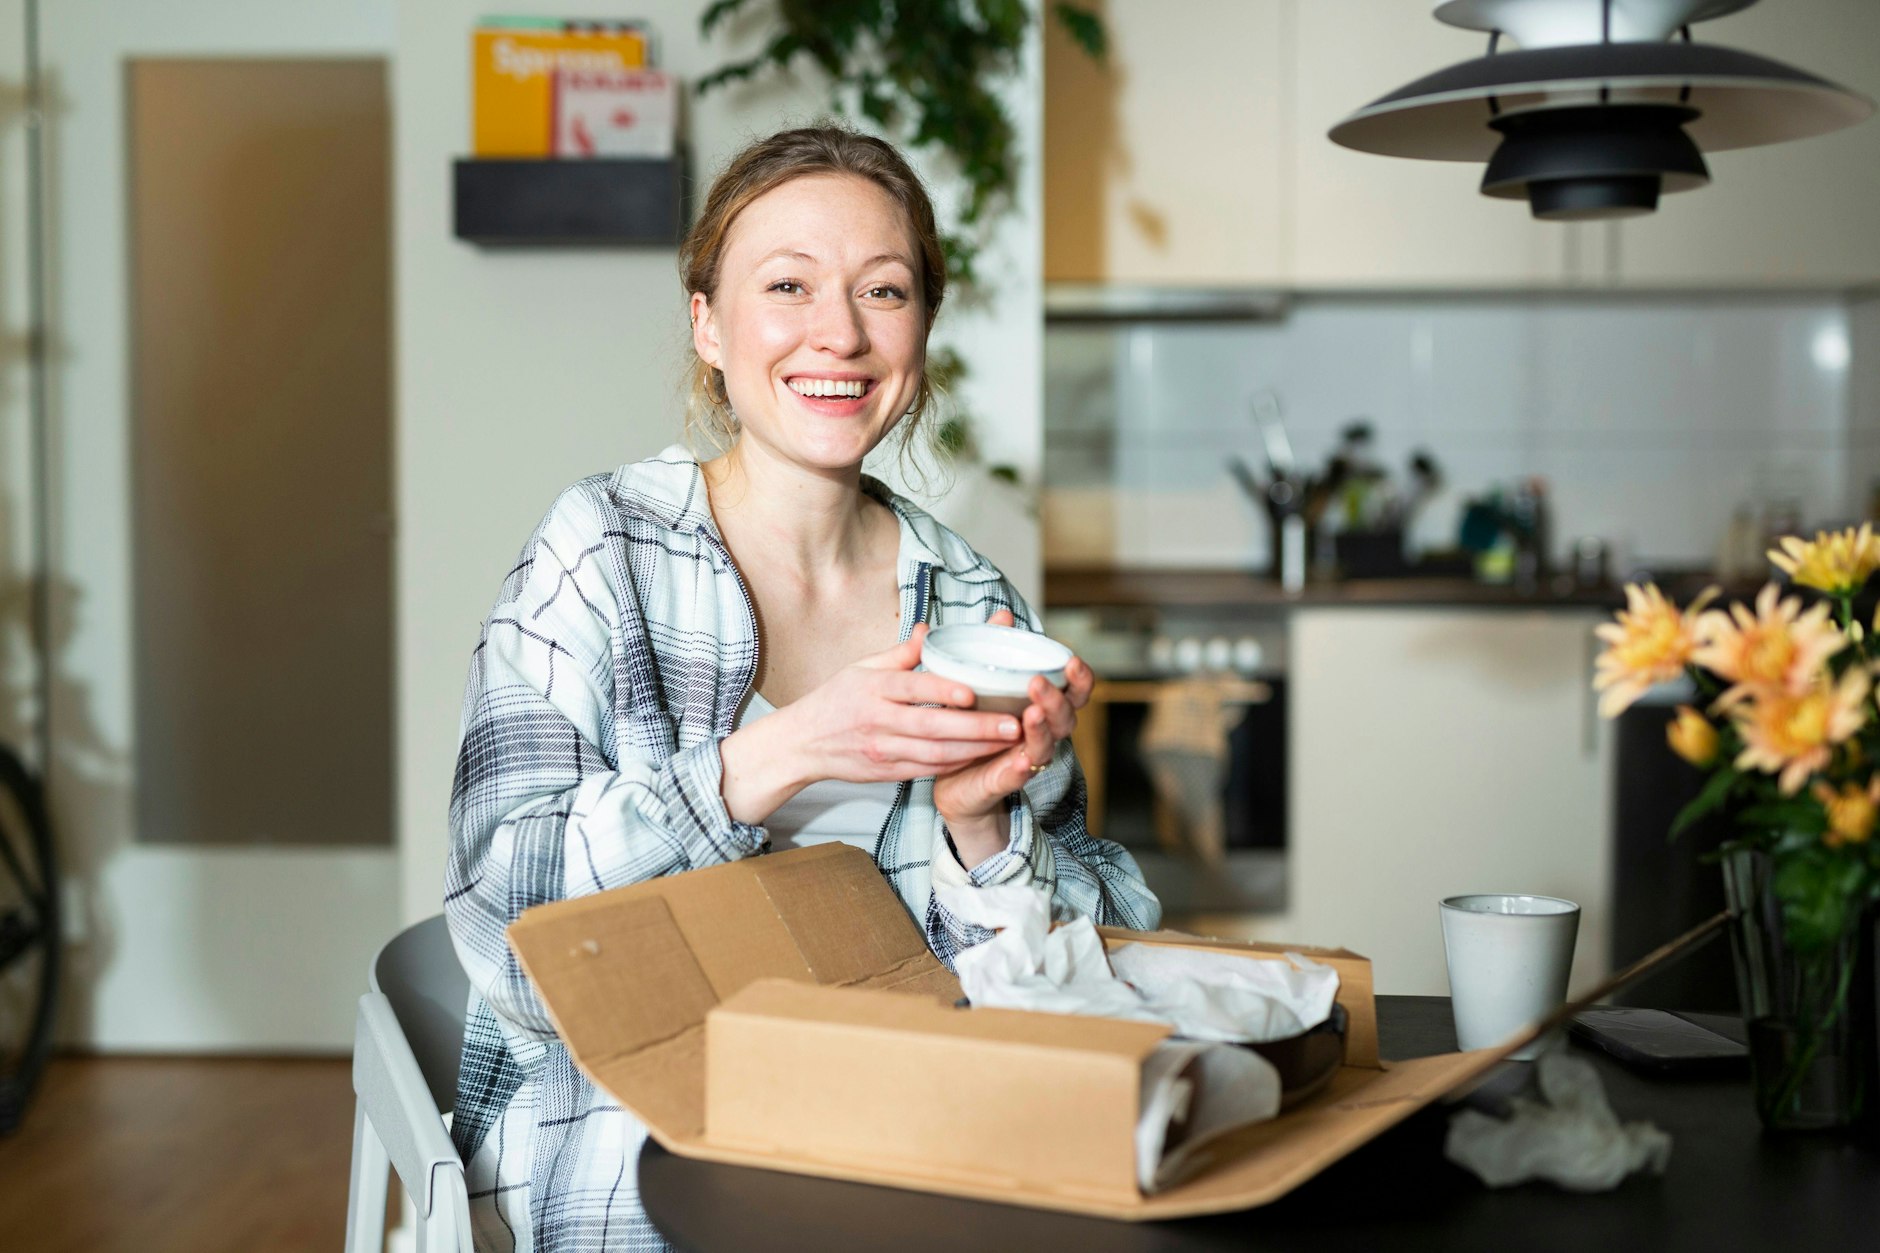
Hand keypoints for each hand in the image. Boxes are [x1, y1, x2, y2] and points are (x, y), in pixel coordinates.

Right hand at [718, 624, 1022, 824]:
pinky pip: (929, 770)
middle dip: (976, 728)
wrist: (803, 743)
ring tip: (1009, 742)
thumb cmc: (836, 700)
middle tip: (1013, 723)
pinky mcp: (889, 772)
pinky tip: (983, 756)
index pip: (912, 688)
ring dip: (976, 750)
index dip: (943, 691)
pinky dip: (958, 764)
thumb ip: (900, 653)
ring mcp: (884, 750)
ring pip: (936, 754)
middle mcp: (879, 721)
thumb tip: (930, 630)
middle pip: (933, 727)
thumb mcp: (861, 668)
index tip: (973, 692)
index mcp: (873, 689)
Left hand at [934, 609, 1095, 868]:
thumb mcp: (983, 684)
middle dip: (1056, 699)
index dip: (1080, 679)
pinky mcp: (1001, 782)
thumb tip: (1002, 615)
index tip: (1072, 660)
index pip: (1074, 693)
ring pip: (1045, 746)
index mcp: (1042, 708)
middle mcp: (1041, 734)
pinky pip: (1014, 777)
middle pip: (1065, 718)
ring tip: (1031, 714)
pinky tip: (1019, 762)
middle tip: (1037, 682)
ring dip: (1041, 729)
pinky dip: (1019, 769)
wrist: (952, 779)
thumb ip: (994, 651)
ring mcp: (1024, 760)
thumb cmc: (976, 726)